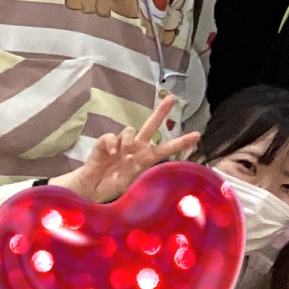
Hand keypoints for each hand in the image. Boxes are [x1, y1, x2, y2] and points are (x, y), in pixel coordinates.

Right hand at [53, 98, 197, 202]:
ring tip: (124, 152)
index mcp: (145, 159)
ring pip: (130, 130)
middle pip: (150, 126)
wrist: (90, 190)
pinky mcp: (104, 144)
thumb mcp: (131, 183)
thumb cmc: (112, 186)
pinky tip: (111, 152)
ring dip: (129, 138)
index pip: (166, 149)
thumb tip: (143, 157)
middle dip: (160, 112)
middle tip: (171, 99)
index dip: (181, 142)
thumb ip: (139, 170)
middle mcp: (135, 148)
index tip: (198, 135)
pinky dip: (112, 143)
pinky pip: (110, 137)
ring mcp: (120, 145)